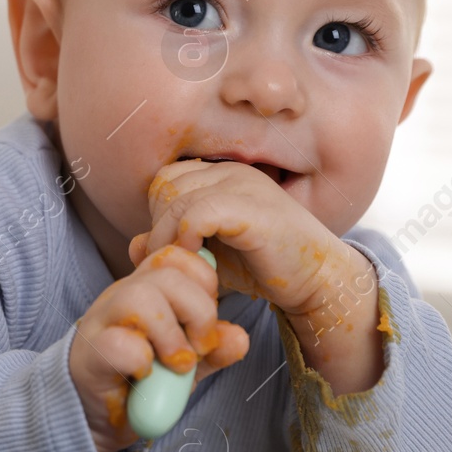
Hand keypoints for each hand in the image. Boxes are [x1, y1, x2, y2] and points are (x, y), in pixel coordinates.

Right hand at [68, 244, 248, 451]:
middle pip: (166, 272)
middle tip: (199, 349)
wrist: (92, 416)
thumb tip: (240, 338)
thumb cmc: (136, 382)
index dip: (203, 282)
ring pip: (139, 298)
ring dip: (170, 335)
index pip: (178, 256)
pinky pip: (119, 342)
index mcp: (147, 291)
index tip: (207, 322)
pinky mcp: (91, 355)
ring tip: (177, 365)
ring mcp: (103, 322)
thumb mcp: (186, 364)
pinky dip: (142, 360)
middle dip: (198, 312)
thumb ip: (212, 351)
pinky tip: (146, 376)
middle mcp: (123, 297)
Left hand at [130, 159, 381, 393]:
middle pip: (165, 184)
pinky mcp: (252, 208)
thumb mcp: (210, 255)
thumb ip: (175, 245)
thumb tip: (133, 246)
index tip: (169, 249)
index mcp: (224, 174)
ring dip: (167, 237)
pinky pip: (197, 212)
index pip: (166, 179)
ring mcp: (245, 185)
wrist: (318, 280)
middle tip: (172, 260)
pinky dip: (185, 236)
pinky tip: (195, 258)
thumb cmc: (265, 267)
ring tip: (179, 266)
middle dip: (159, 224)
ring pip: (177, 198)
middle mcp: (233, 171)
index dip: (158, 214)